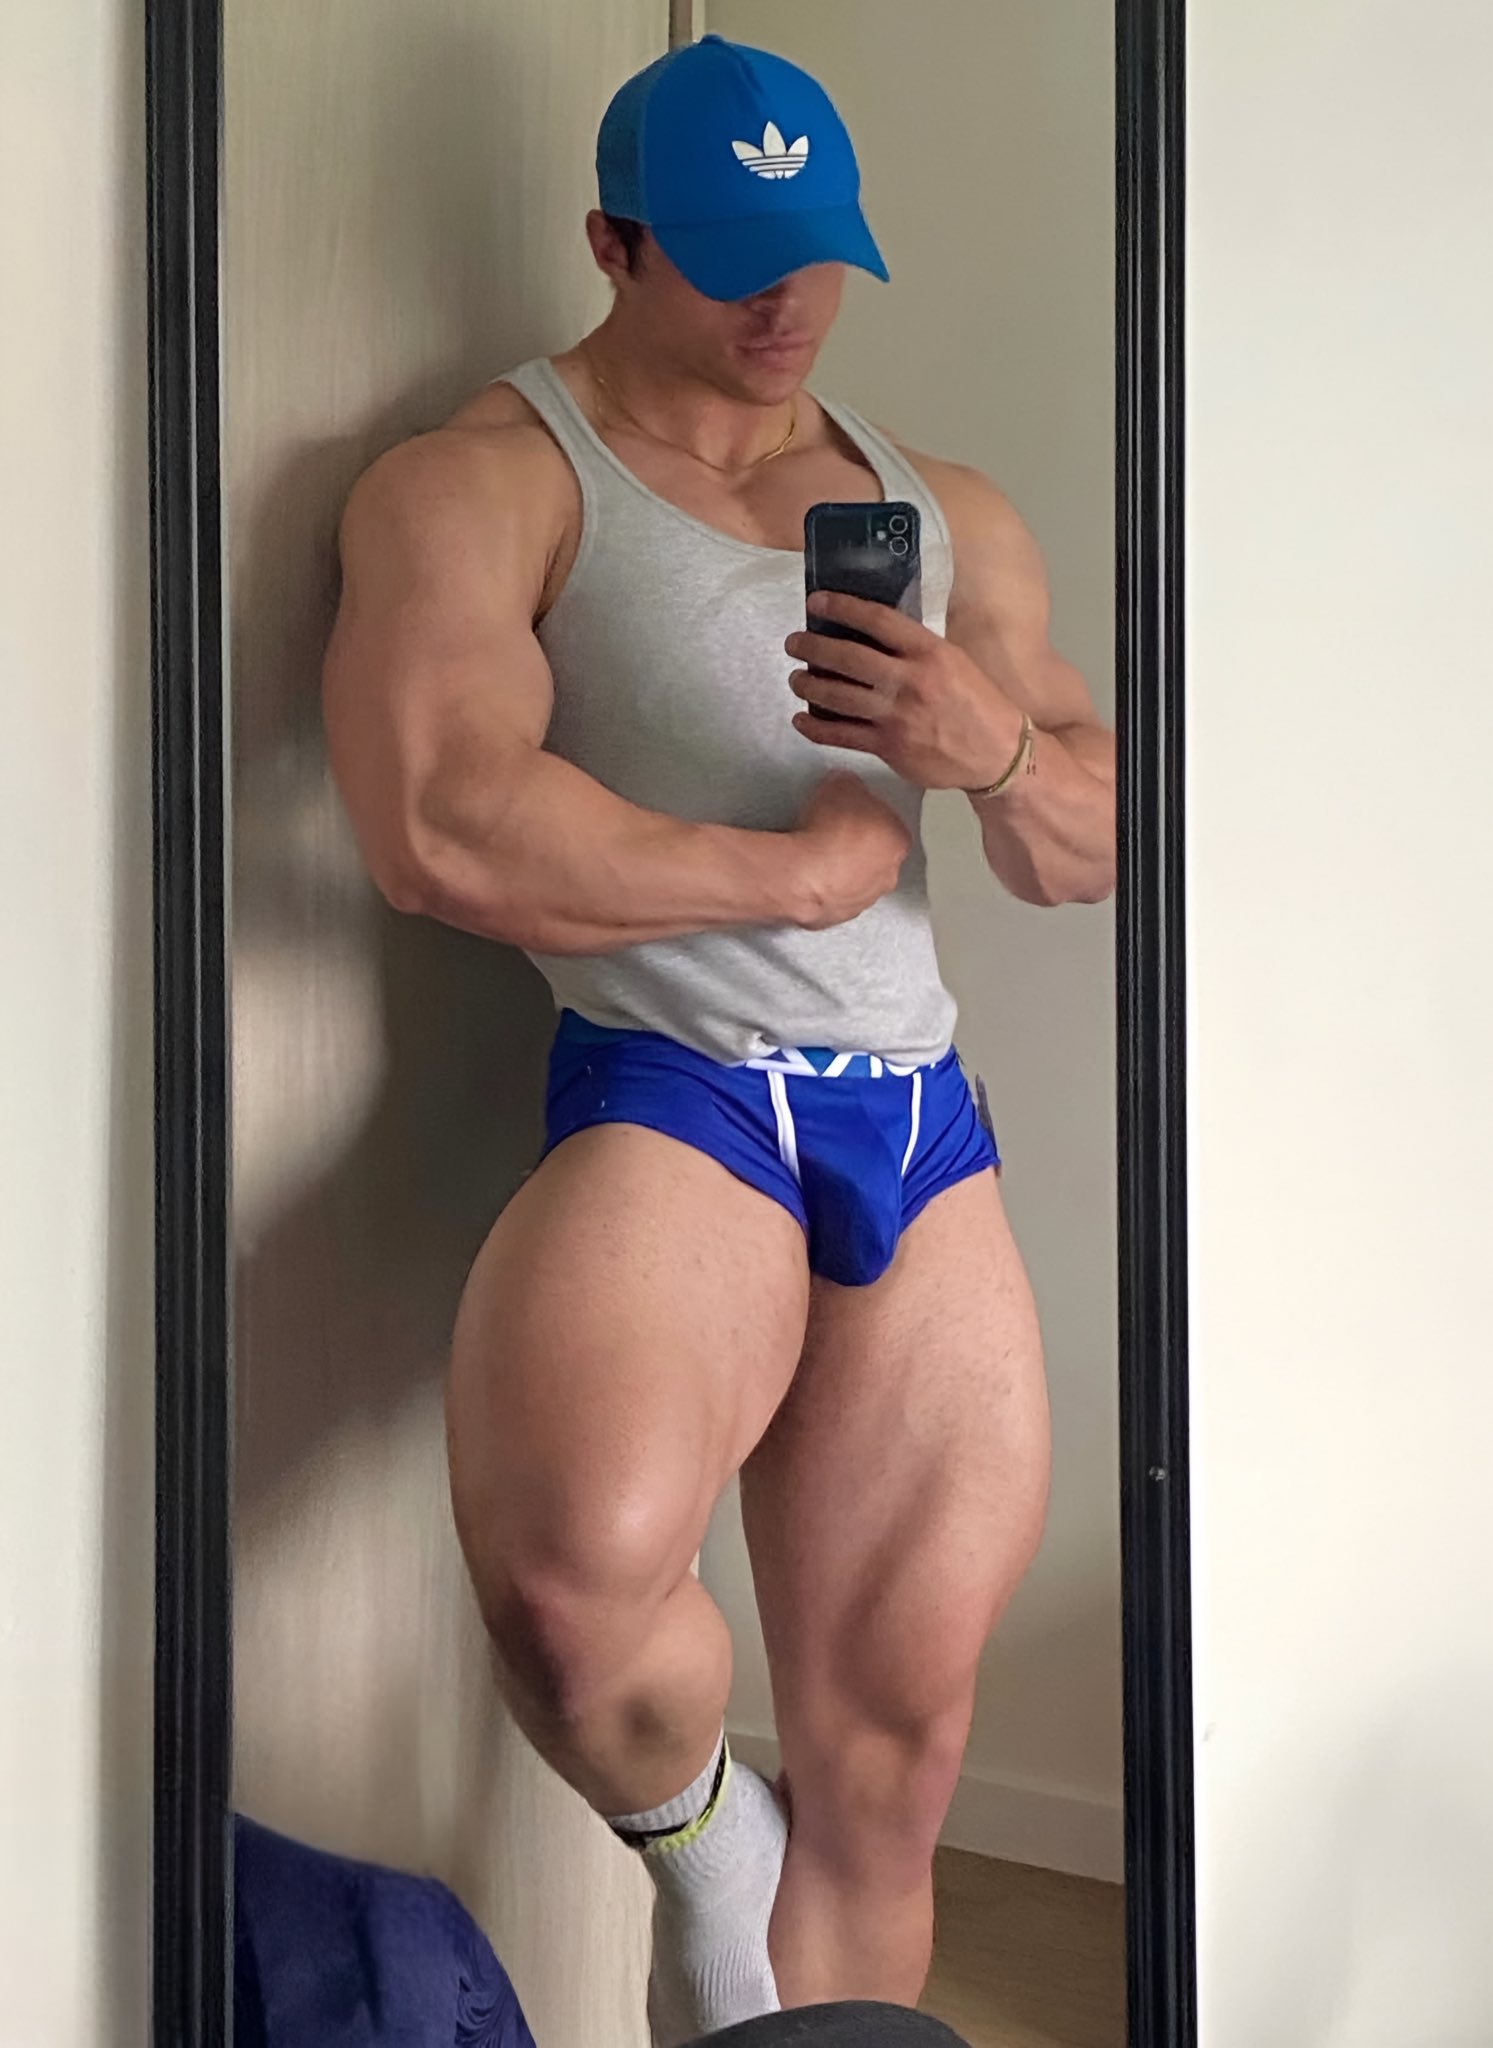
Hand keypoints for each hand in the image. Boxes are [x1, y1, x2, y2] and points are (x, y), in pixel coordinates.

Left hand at [786, 592, 1023, 790]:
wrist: (997, 752)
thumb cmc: (976, 702)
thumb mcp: (954, 661)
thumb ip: (915, 649)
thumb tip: (872, 634)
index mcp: (930, 652)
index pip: (878, 620)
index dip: (843, 607)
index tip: (817, 601)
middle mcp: (910, 681)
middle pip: (848, 657)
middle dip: (813, 647)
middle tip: (793, 642)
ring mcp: (896, 716)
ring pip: (838, 696)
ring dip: (809, 685)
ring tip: (796, 679)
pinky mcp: (888, 747)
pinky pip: (841, 735)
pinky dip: (816, 727)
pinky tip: (802, 719)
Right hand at [790, 772, 911, 929]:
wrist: (803, 875)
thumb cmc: (828, 830)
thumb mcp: (842, 784)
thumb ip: (851, 785)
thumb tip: (847, 785)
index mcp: (899, 840)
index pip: (889, 823)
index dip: (867, 815)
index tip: (848, 811)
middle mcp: (890, 875)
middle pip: (876, 855)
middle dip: (857, 846)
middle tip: (831, 832)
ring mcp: (865, 900)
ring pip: (856, 881)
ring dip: (841, 870)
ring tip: (815, 856)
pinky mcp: (840, 917)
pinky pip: (833, 898)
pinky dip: (823, 888)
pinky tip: (806, 875)